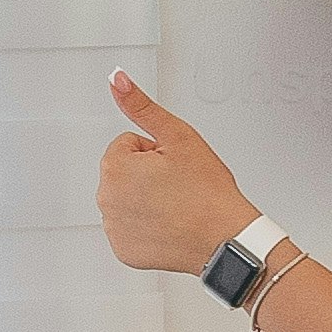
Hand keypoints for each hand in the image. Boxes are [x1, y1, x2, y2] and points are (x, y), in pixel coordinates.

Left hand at [97, 71, 253, 273]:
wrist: (225, 239)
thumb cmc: (207, 192)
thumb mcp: (178, 137)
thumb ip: (142, 106)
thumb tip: (117, 80)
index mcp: (114, 168)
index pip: (128, 145)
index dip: (156, 152)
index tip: (174, 166)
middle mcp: (106, 199)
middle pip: (125, 172)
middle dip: (148, 174)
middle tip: (178, 186)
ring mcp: (114, 228)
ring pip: (127, 200)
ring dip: (146, 199)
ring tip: (177, 206)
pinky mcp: (124, 251)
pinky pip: (131, 229)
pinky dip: (147, 227)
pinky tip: (170, 225)